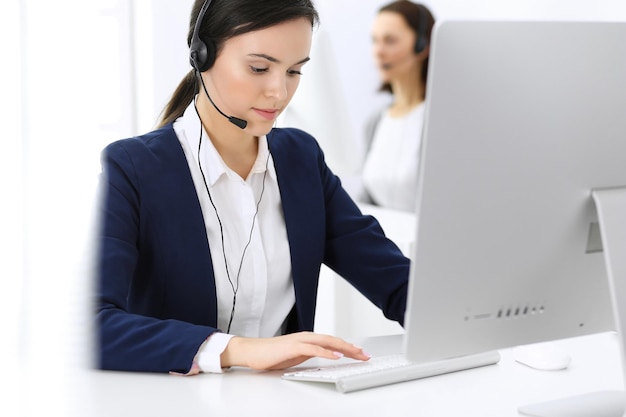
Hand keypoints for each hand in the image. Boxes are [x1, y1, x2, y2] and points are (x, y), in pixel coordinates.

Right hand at [220, 331, 369, 370]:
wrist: (252, 351)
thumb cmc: (272, 355)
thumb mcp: (296, 357)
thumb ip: (310, 356)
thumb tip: (324, 360)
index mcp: (308, 340)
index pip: (332, 343)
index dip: (348, 347)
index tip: (360, 353)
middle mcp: (307, 337)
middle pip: (334, 341)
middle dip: (351, 348)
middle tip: (365, 354)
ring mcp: (301, 340)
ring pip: (327, 342)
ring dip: (344, 348)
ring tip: (357, 353)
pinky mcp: (294, 346)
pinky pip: (314, 349)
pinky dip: (327, 352)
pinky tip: (336, 356)